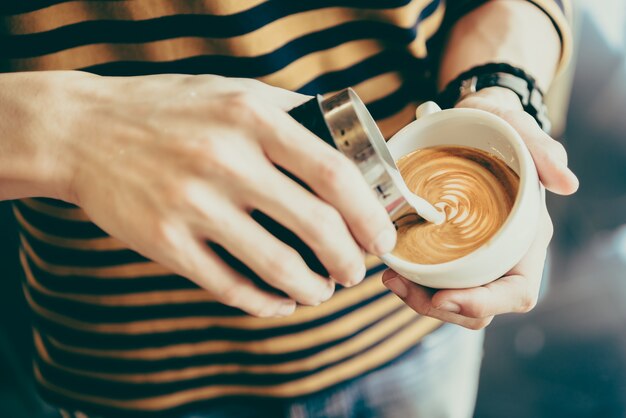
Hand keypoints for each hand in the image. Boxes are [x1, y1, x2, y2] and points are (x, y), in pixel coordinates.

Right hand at [45, 73, 395, 316]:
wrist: (82, 130)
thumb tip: (346, 144)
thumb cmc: (167, 110)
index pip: (334, 172)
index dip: (370, 213)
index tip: (382, 237)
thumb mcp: (230, 91)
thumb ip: (287, 112)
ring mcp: (192, 203)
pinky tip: (280, 301)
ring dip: (314, 289)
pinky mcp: (164, 241)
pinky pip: (230, 286)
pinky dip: (266, 303)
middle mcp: (225, 158)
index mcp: (251, 117)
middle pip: (317, 225)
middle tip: (357, 271)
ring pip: (278, 265)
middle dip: (350, 260)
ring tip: (323, 290)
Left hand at [383, 87, 577, 328]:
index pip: (517, 292)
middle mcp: (502, 255)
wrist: (468, 122)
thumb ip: (542, 149)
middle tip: (399, 284)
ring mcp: (474, 256)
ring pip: (452, 300)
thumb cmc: (495, 126)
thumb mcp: (516, 126)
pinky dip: (413, 283)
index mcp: (526, 238)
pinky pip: (434, 281)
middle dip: (438, 307)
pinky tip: (391, 269)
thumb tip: (568, 185)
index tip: (444, 296)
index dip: (484, 303)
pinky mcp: (449, 251)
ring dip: (420, 299)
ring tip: (391, 278)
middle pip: (479, 307)